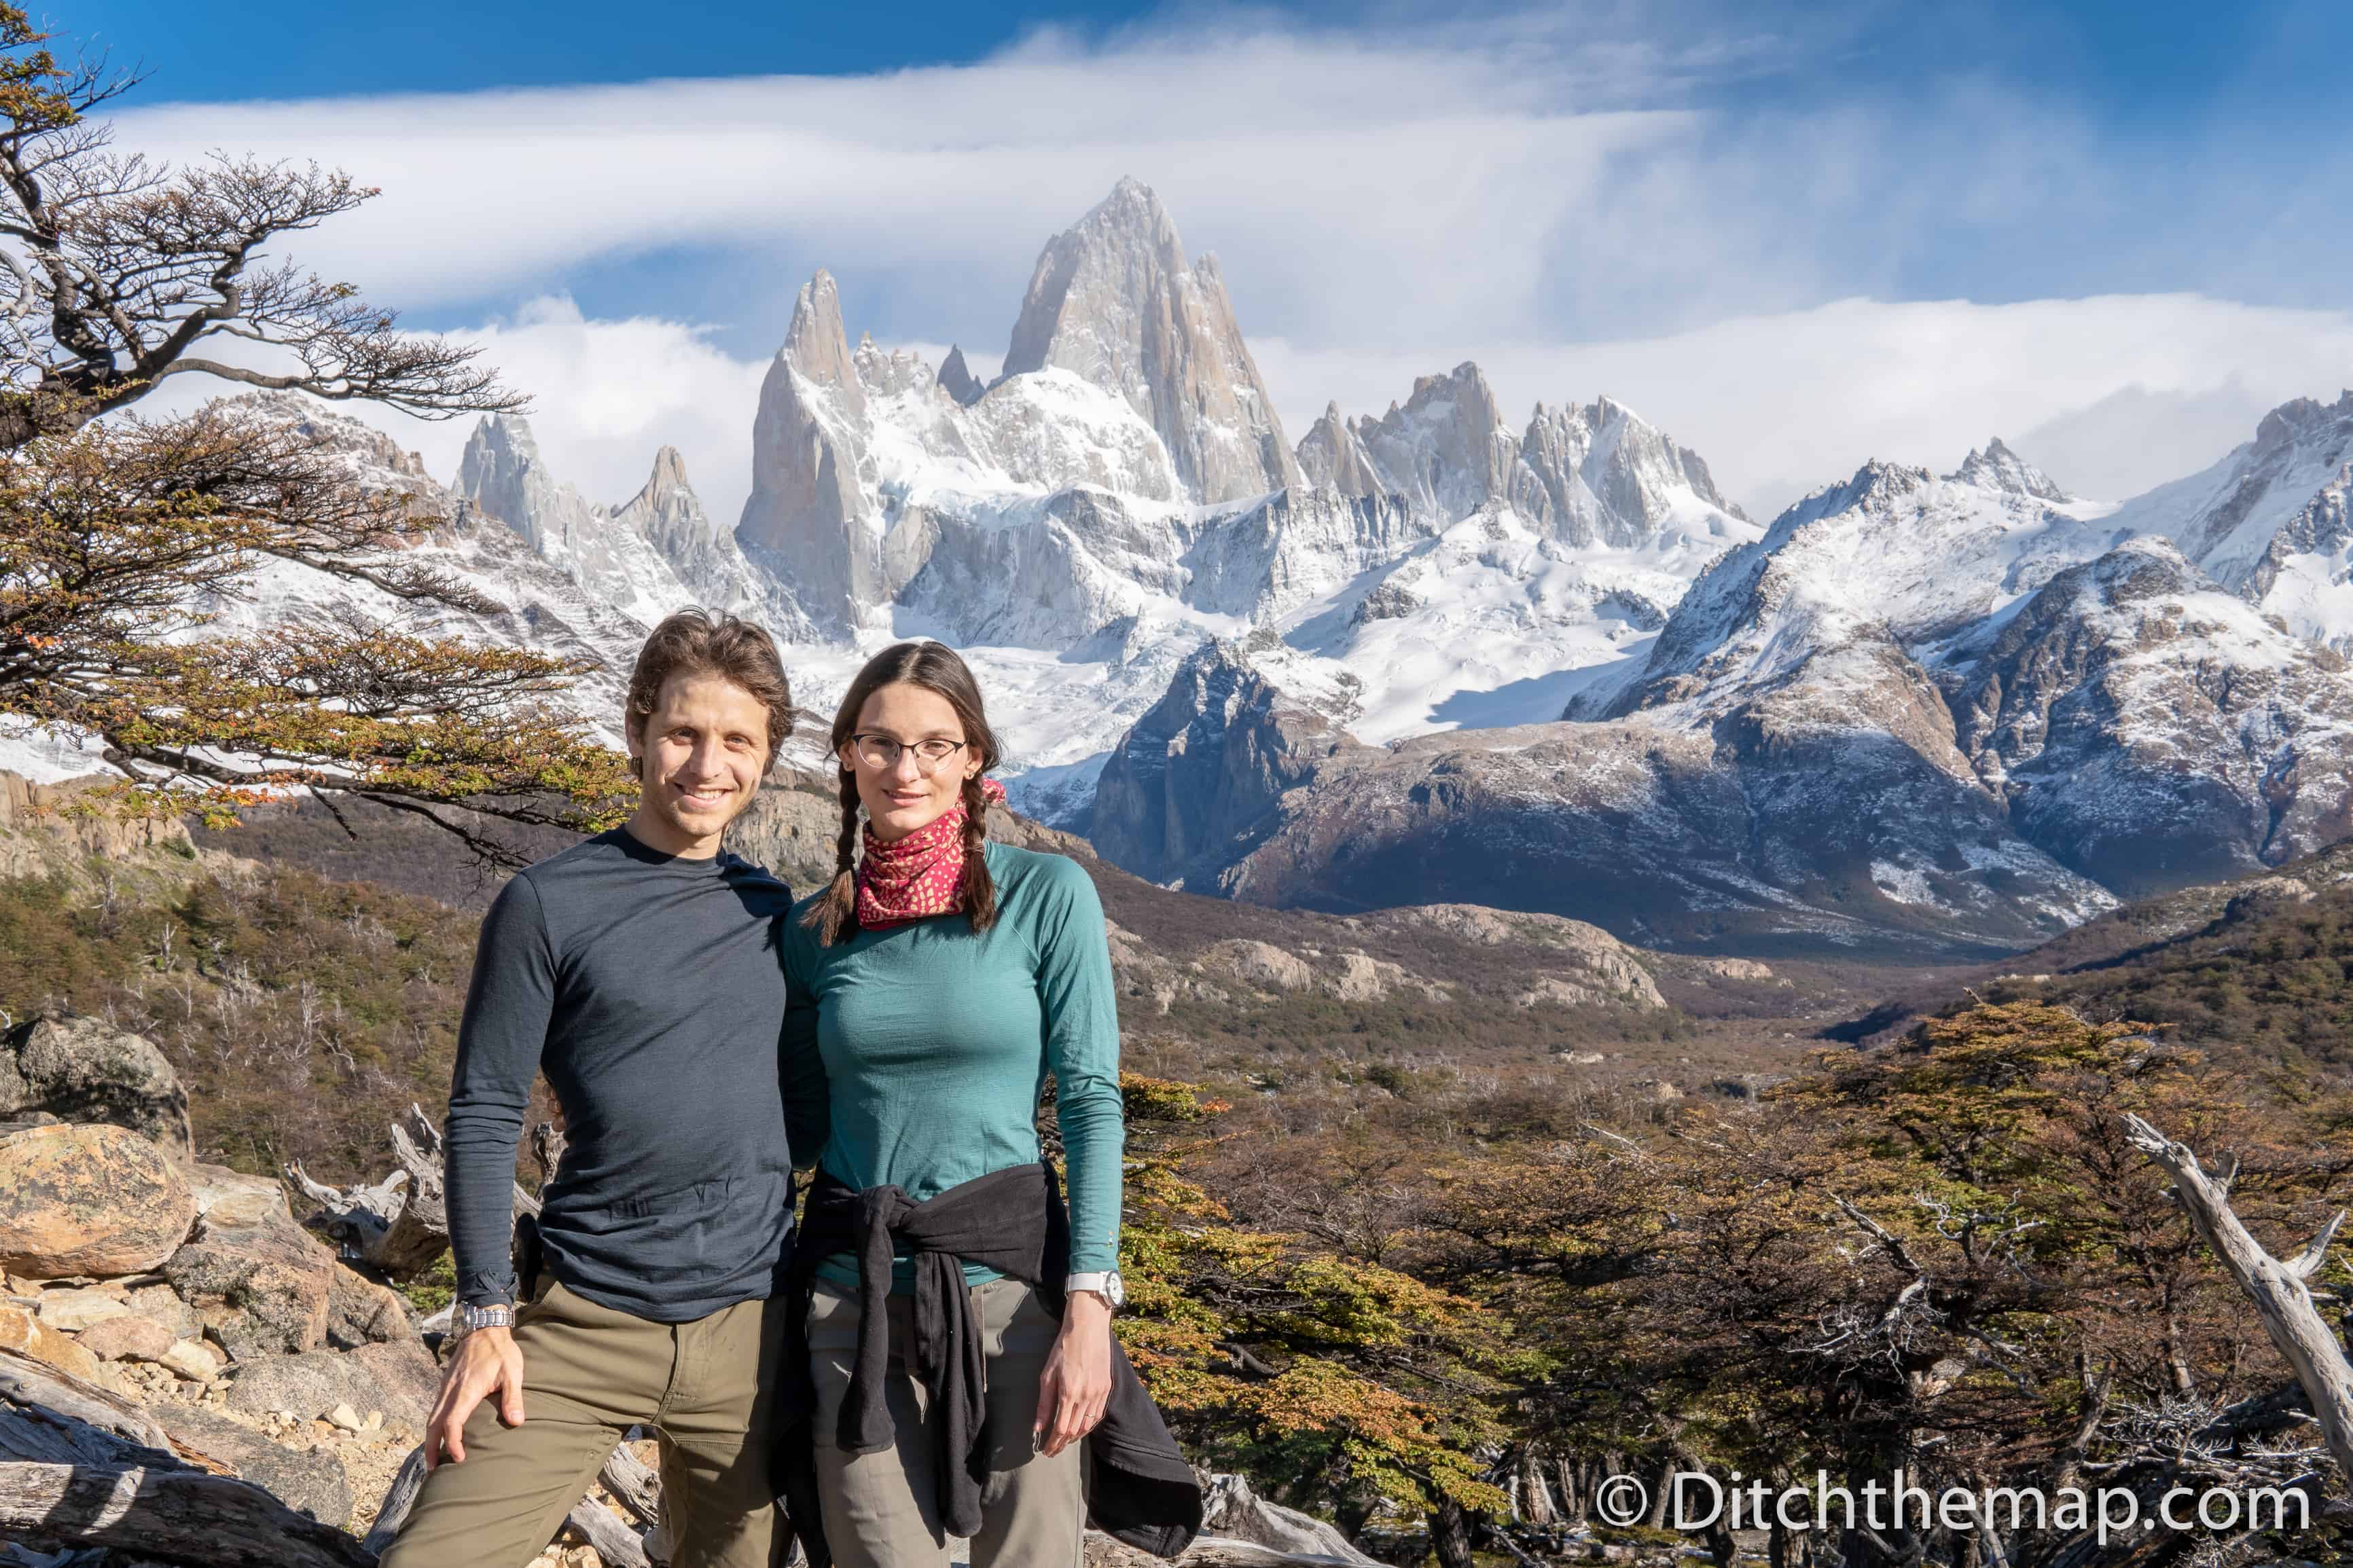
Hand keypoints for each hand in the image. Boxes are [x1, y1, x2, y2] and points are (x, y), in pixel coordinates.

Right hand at [425, 1324, 524, 1468]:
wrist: (484, 1328)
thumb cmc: (501, 1351)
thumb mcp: (513, 1372)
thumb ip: (513, 1397)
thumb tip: (516, 1422)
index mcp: (466, 1391)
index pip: (452, 1423)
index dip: (453, 1443)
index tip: (459, 1458)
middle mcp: (450, 1391)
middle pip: (433, 1424)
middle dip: (431, 1448)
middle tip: (432, 1470)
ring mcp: (445, 1387)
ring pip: (431, 1417)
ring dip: (430, 1439)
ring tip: (433, 1459)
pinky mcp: (445, 1384)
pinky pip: (435, 1409)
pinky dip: (433, 1425)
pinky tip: (438, 1434)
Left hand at [1034, 1291, 1112, 1457]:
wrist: (1088, 1328)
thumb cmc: (1063, 1349)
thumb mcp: (1047, 1375)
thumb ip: (1044, 1403)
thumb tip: (1038, 1427)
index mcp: (1070, 1393)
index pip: (1061, 1429)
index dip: (1053, 1443)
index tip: (1046, 1451)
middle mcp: (1087, 1396)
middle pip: (1075, 1431)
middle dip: (1062, 1444)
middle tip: (1053, 1450)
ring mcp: (1100, 1393)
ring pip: (1088, 1425)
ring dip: (1076, 1437)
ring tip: (1064, 1441)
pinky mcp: (1107, 1388)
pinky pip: (1098, 1414)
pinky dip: (1089, 1425)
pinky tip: (1081, 1427)